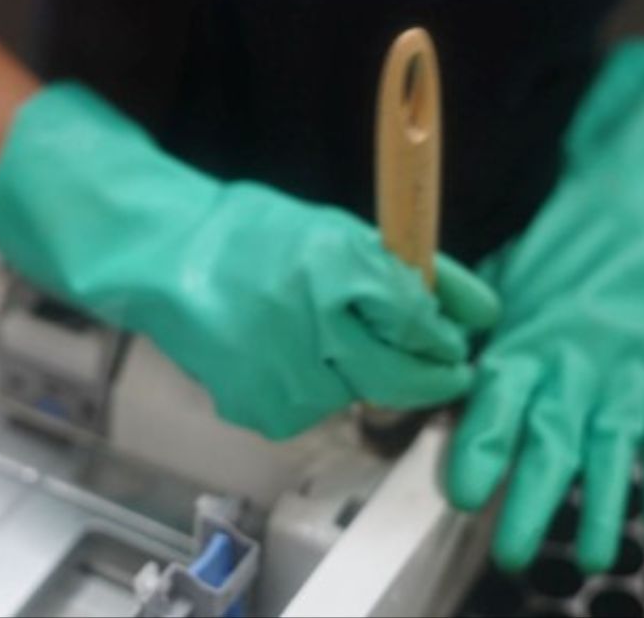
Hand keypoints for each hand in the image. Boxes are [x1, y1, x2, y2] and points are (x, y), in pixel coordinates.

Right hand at [0, 84, 498, 439]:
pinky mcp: (262, 410)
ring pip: (356, 396)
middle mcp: (315, 328)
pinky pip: (310, 411)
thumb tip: (478, 307)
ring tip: (331, 344)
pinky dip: (315, 391)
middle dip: (429, 377)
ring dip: (363, 379)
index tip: (458, 341)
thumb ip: (402, 270)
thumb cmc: (252, 236)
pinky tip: (290, 358)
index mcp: (336, 269)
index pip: (417, 319)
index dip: (447, 334)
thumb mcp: (335, 233)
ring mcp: (285, 377)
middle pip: (399, 377)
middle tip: (443, 371)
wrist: (165, 263)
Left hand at [444, 40, 643, 570]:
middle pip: (552, 441)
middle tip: (513, 550)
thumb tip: (411, 377)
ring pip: (613, 451)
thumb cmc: (543, 263)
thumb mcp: (487, 292)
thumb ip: (457, 341)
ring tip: (588, 555)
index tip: (465, 492)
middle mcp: (572, 367)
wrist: (623, 220)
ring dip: (601, 507)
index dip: (481, 451)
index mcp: (521, 345)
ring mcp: (624, 378)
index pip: (496, 405)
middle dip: (531, 500)